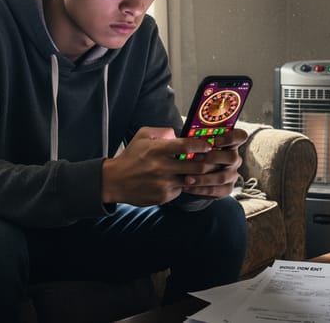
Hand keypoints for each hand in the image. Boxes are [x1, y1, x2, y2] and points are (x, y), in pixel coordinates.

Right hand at [100, 127, 247, 205]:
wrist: (115, 181)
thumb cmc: (131, 156)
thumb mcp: (143, 136)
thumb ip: (162, 132)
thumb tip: (179, 134)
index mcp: (157, 150)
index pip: (186, 146)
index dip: (201, 145)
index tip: (209, 144)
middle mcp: (161, 167)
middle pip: (196, 166)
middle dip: (208, 162)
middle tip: (214, 159)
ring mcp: (163, 183)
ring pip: (192, 179)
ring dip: (199, 175)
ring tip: (204, 170)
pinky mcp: (163, 196)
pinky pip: (181, 190)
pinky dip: (185, 185)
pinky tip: (184, 180)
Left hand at [180, 128, 247, 198]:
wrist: (193, 173)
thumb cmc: (194, 153)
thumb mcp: (195, 144)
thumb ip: (193, 138)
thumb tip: (172, 133)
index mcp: (229, 143)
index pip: (240, 136)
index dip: (231, 138)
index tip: (216, 140)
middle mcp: (234, 158)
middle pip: (232, 157)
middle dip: (213, 158)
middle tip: (196, 159)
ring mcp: (232, 174)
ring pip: (223, 177)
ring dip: (204, 178)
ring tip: (187, 178)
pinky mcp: (226, 188)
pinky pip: (217, 190)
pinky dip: (201, 189)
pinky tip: (188, 187)